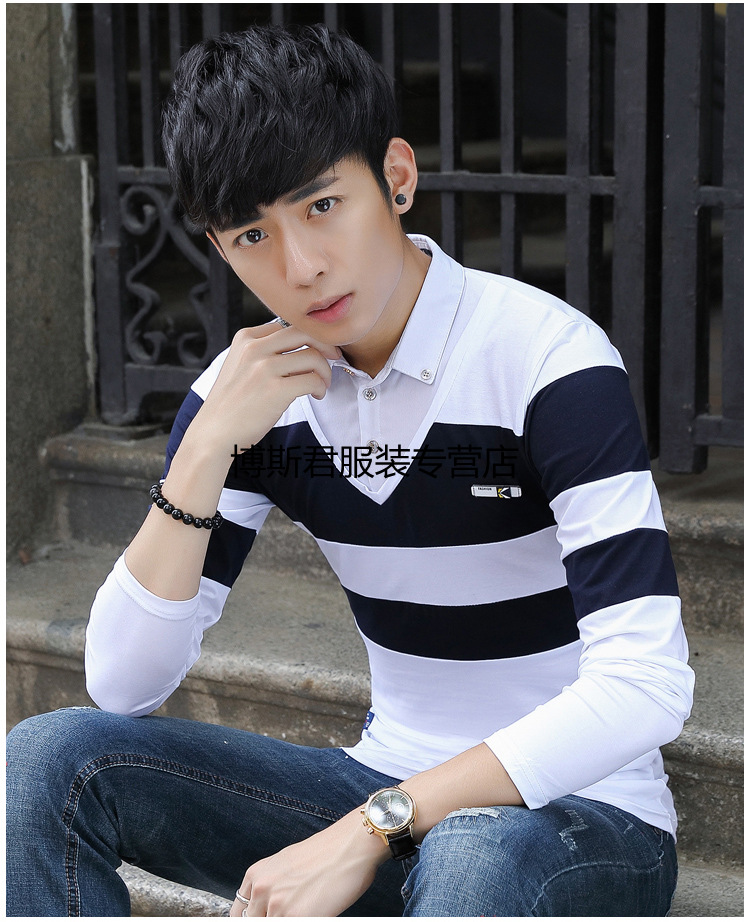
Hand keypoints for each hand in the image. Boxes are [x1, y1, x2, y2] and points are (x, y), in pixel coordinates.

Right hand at [192, 319, 341, 458]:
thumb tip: (301, 347)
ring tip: (321, 385)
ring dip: (325, 372)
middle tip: (334, 359)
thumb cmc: (231, 405)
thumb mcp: (238, 366)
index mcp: (245, 339)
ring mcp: (265, 368)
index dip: (306, 340)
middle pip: (304, 333)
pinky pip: (313, 380)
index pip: (287, 327)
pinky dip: (320, 387)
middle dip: (325, 345)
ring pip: (313, 357)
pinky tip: (316, 395)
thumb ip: (262, 352)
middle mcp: (254, 349)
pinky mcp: (276, 390)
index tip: (314, 352)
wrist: (213, 433)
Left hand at [229, 809, 387, 917]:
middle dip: (270, 920)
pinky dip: (303, 921)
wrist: (351, 846)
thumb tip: (267, 909)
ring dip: (287, 919)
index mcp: (256, 875)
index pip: (238, 915)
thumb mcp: (287, 864)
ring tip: (305, 910)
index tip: (265, 918)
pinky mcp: (295, 918)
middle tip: (289, 913)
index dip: (252, 919)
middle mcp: (261, 889)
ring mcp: (276, 906)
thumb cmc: (326, 854)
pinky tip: (316, 912)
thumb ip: (271, 887)